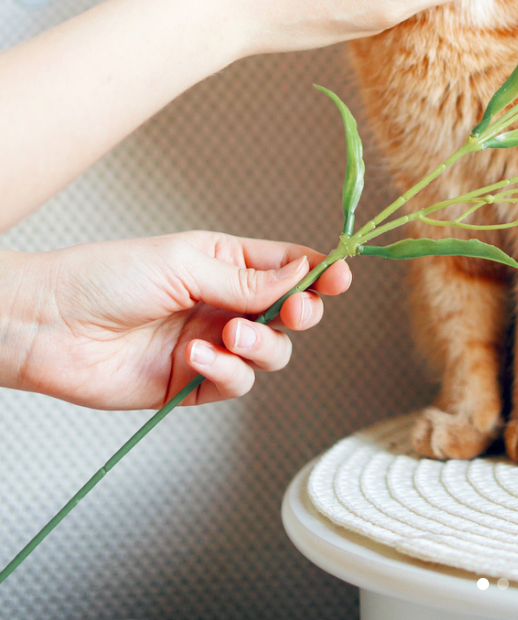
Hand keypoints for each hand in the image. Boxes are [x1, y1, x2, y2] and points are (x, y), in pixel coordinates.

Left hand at [0, 233, 350, 408]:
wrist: (50, 325)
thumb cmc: (108, 276)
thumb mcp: (185, 263)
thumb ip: (247, 278)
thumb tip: (303, 273)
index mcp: (225, 262)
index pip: (288, 265)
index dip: (318, 272)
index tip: (340, 276)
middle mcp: (224, 303)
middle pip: (290, 312)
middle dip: (300, 311)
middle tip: (294, 310)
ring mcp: (211, 344)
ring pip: (271, 353)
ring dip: (260, 345)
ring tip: (228, 335)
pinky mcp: (191, 384)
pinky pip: (235, 383)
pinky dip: (227, 372)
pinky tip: (196, 359)